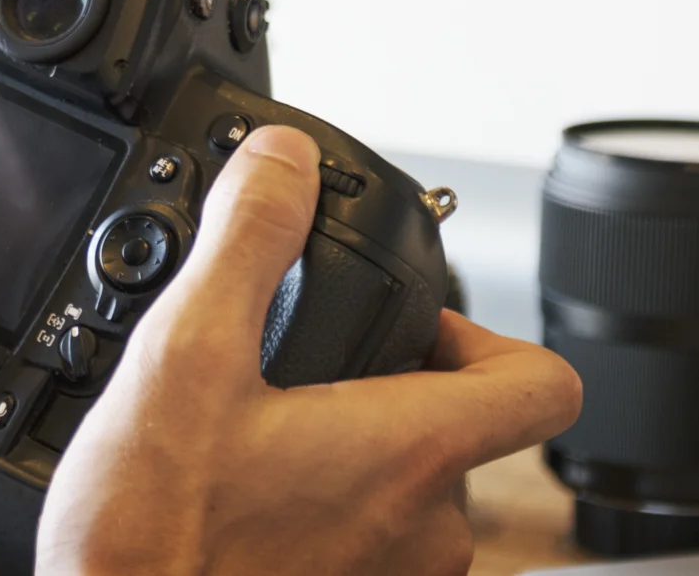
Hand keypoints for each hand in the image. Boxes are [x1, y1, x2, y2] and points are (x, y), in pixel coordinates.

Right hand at [37, 126, 581, 575]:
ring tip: (250, 441)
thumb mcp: (185, 355)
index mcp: (414, 452)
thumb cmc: (152, 541)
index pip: (546, 383)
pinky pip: (362, 551)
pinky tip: (236, 506)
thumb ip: (248, 242)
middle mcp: (430, 533)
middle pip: (458, 435)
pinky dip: (315, 518)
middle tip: (291, 374)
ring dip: (344, 460)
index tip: (417, 325)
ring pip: (405, 497)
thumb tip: (285, 161)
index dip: (493, 336)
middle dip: (382, 393)